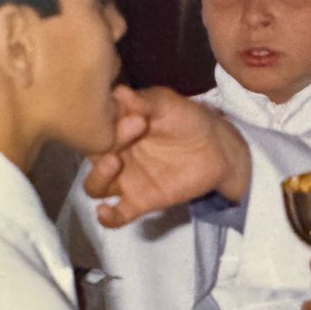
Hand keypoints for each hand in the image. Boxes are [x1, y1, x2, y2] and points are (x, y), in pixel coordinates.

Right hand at [83, 87, 249, 227]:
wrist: (217, 148)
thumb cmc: (187, 119)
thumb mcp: (167, 103)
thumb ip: (144, 101)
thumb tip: (120, 92)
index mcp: (115, 127)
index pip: (97, 125)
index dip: (107, 120)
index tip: (134, 115)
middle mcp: (114, 153)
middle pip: (93, 155)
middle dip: (107, 143)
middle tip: (137, 127)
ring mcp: (125, 180)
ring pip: (95, 186)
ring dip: (99, 176)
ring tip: (116, 163)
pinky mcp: (139, 202)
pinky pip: (117, 215)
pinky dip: (107, 217)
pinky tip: (106, 212)